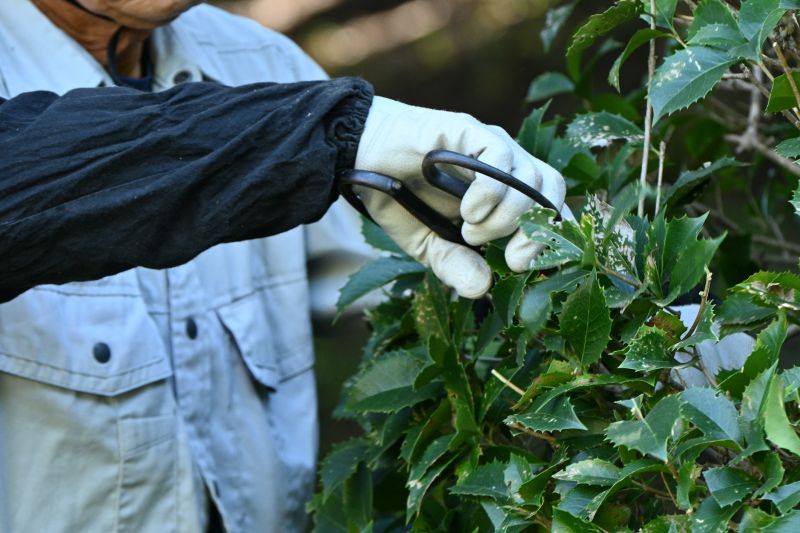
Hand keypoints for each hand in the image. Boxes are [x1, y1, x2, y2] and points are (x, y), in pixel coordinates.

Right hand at [354, 96, 567, 297]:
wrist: (359, 158)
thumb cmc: (399, 197)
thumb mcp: (427, 244)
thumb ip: (454, 264)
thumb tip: (482, 288)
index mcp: (504, 192)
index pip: (549, 209)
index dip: (552, 239)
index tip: (526, 267)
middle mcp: (505, 165)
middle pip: (550, 192)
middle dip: (539, 234)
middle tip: (512, 260)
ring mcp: (489, 146)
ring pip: (529, 178)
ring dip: (505, 217)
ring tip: (470, 231)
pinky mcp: (469, 130)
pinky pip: (500, 158)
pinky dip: (491, 193)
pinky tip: (468, 210)